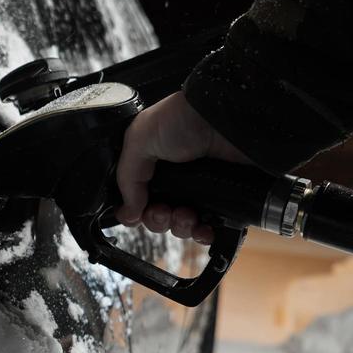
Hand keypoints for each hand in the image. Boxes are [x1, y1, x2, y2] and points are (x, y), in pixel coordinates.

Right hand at [114, 92, 249, 243]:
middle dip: (157, 220)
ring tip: (186, 215)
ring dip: (179, 227)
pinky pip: (210, 228)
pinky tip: (202, 228)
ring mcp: (199, 189)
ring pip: (181, 224)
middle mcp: (174, 178)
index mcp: (152, 163)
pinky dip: (203, 234)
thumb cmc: (183, 118)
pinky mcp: (223, 199)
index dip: (135, 209)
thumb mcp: (139, 139)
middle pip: (157, 215)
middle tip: (163, 211)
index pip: (137, 197)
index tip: (137, 211)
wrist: (225, 119)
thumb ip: (127, 177)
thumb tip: (127, 213)